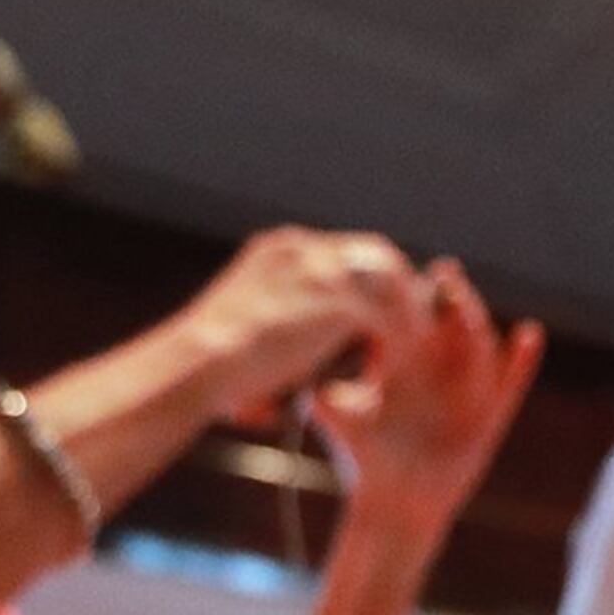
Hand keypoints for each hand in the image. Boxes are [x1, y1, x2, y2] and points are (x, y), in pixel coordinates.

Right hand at [184, 228, 423, 425]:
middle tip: (414, 322)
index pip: (343, 252)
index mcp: (281, 249)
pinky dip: (398, 341)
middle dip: (399, 288)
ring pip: (389, 283)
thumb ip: (277, 317)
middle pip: (376, 254)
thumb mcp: (244, 322)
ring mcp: (322, 271)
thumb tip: (291, 345)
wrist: (199, 362)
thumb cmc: (209, 361)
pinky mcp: (338, 301)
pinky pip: (388, 318)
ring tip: (412, 346)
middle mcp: (304, 249)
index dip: (369, 280)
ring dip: (405, 314)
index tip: (380, 308)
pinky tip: (396, 365)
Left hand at [308, 258, 545, 523]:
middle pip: (451, 319)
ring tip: (468, 302)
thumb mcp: (339, 417)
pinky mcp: (491, 415)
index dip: (412, 293)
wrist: (394, 504)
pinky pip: (510, 383)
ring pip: (479, 344)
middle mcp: (439, 368)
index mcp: (405, 360)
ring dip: (476, 318)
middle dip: (450, 294)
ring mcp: (468, 390)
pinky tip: (529, 333)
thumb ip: (323, 387)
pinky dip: (523, 360)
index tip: (402, 272)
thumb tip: (293, 360)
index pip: (413, 314)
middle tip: (443, 271)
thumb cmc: (364, 460)